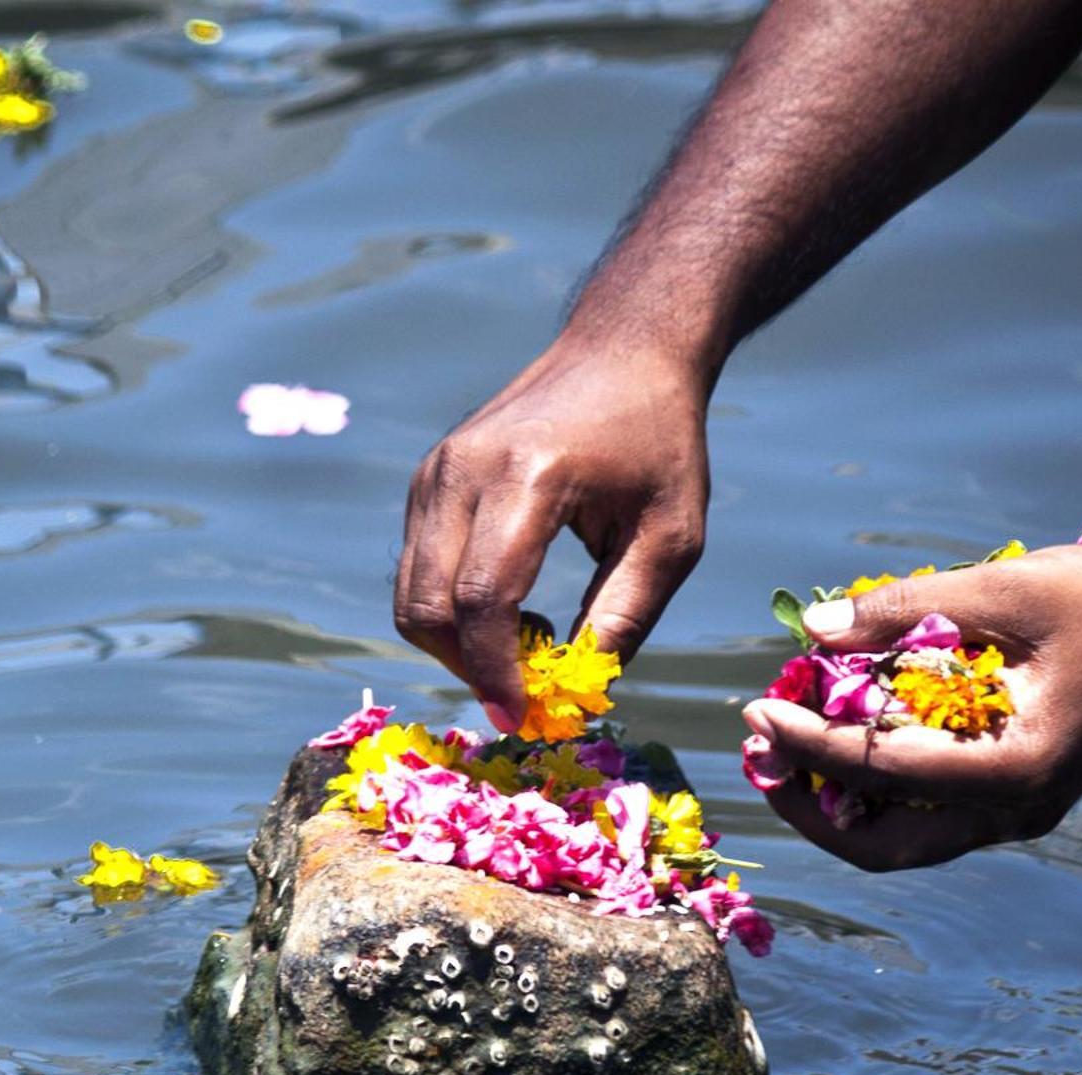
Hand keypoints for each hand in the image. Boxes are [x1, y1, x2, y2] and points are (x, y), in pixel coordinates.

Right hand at [394, 335, 709, 730]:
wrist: (622, 351)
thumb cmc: (659, 445)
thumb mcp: (671, 538)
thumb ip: (624, 617)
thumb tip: (576, 696)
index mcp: (529, 475)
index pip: (484, 597)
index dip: (495, 672)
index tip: (521, 717)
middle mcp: (463, 469)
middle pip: (427, 605)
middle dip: (467, 668)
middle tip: (523, 693)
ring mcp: (435, 471)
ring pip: (410, 595)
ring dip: (456, 645)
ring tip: (527, 640)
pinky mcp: (427, 480)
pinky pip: (418, 569)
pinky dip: (451, 611)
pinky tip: (510, 607)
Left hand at [742, 542, 1081, 868]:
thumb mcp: (1001, 589)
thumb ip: (904, 610)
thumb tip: (811, 630)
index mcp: (1015, 773)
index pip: (882, 774)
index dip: (806, 745)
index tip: (754, 709)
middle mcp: (1015, 813)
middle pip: (881, 846)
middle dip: (809, 804)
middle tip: (760, 748)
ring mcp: (1018, 813)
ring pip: (904, 839)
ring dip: (838, 800)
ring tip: (786, 742)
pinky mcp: (1017, 795)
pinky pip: (930, 811)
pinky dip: (878, 783)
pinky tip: (845, 730)